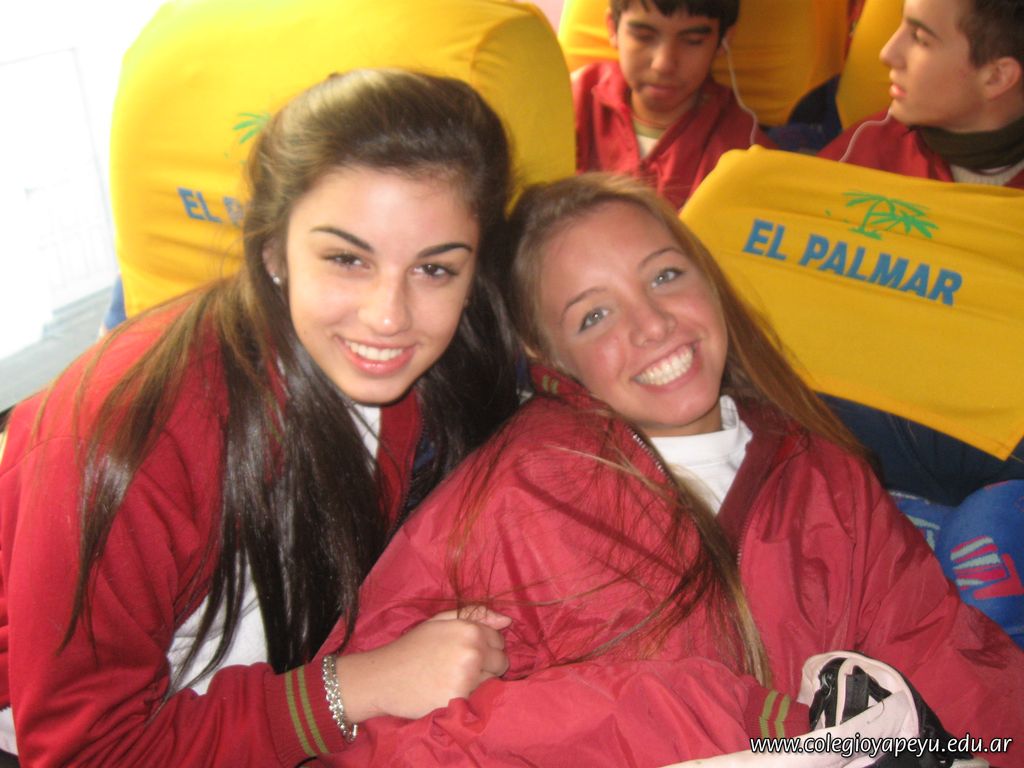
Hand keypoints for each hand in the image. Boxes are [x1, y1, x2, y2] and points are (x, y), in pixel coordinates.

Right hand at [336, 606, 510, 721]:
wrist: (383, 677)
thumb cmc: (411, 647)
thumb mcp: (440, 621)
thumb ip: (475, 615)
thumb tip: (507, 620)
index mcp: (469, 630)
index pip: (499, 640)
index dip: (485, 646)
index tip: (466, 651)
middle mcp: (473, 653)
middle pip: (502, 662)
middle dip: (488, 664)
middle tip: (461, 667)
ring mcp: (468, 679)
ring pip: (492, 681)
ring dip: (479, 681)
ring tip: (453, 678)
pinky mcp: (460, 701)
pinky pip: (478, 699)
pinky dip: (468, 696)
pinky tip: (448, 690)